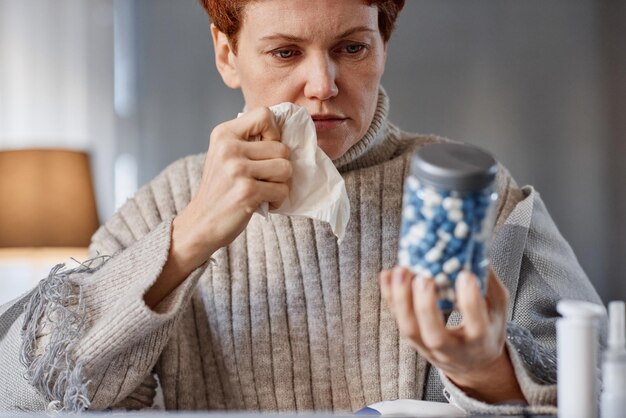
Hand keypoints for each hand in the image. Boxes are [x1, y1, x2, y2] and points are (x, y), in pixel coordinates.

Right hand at [144, 108, 291, 307]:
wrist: (201, 223)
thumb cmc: (220, 189)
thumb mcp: (225, 155)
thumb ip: (249, 140)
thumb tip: (285, 130)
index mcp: (224, 133)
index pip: (265, 114)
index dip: (274, 132)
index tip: (266, 150)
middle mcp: (229, 148)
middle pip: (282, 147)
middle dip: (280, 166)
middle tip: (265, 179)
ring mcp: (237, 170)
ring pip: (286, 168)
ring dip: (281, 184)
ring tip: (265, 190)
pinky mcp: (247, 191)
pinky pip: (282, 190)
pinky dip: (278, 200)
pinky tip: (263, 202)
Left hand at [379, 267, 525, 403]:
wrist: (471, 363)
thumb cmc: (487, 328)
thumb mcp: (497, 309)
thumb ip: (488, 283)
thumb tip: (474, 249)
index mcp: (481, 342)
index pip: (476, 326)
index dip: (470, 302)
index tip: (465, 275)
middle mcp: (452, 349)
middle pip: (435, 335)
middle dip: (426, 307)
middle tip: (423, 279)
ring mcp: (427, 347)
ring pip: (409, 329)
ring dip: (401, 300)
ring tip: (401, 271)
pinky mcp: (411, 338)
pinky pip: (397, 318)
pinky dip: (390, 296)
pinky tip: (387, 275)